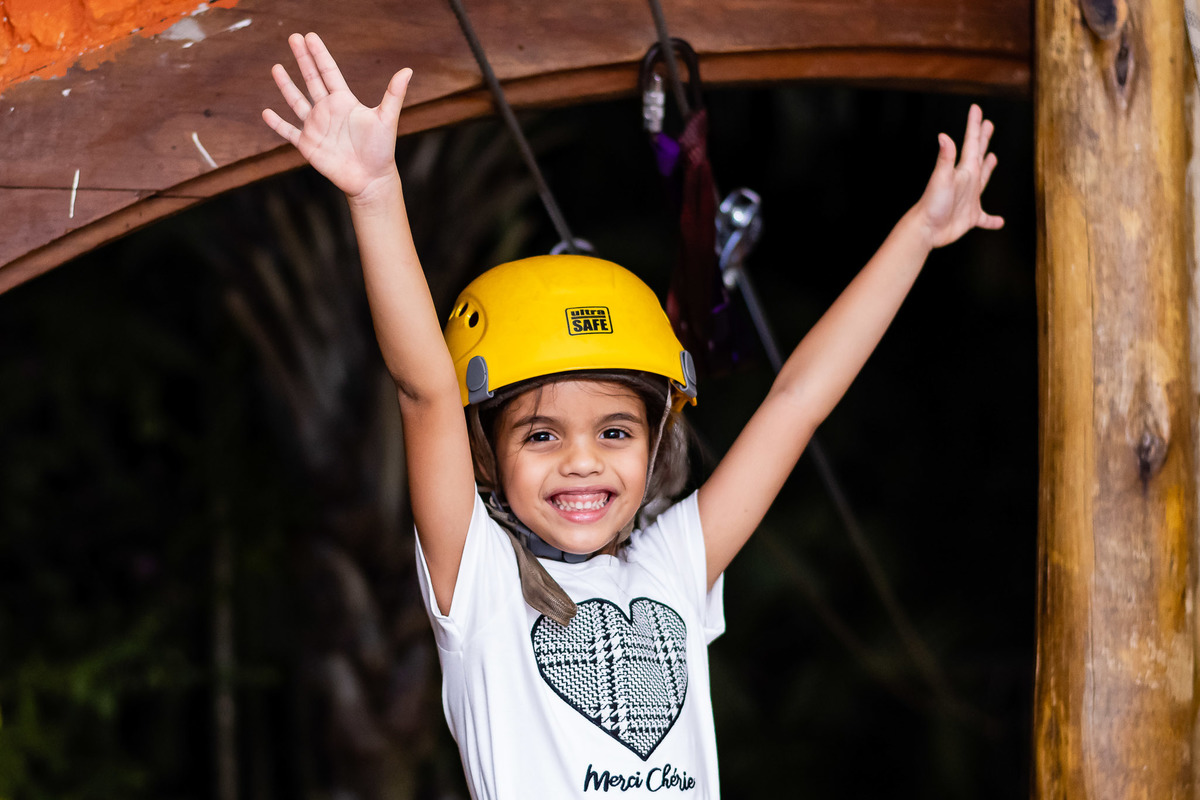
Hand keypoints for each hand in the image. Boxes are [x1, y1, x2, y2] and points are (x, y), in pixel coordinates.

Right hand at [262, 32, 410, 199]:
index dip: (319, 54)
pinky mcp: (307, 144)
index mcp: (344, 101)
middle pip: (311, 79)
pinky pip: (288, 131)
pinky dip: (277, 123)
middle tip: (293, 37)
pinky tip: (266, 112)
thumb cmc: (381, 150)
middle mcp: (328, 111)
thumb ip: (394, 94)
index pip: (328, 72)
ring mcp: (316, 127)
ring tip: (276, 68)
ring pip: (296, 102)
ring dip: (286, 86)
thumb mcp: (387, 119)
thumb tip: (408, 70)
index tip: (309, 36)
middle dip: (302, 59)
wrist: (371, 179)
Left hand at [912, 104, 1003, 248]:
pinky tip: (999, 221)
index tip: (976, 108)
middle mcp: (968, 182)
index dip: (974, 126)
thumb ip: (945, 158)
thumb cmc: (932, 203)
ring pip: (983, 181)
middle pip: (978, 156)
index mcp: (964, 171)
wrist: (926, 229)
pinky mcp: (971, 218)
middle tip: (988, 124)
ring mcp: (970, 200)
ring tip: (993, 158)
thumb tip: (943, 136)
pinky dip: (992, 220)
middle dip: (983, 139)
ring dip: (988, 169)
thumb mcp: (941, 178)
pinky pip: (985, 219)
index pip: (971, 144)